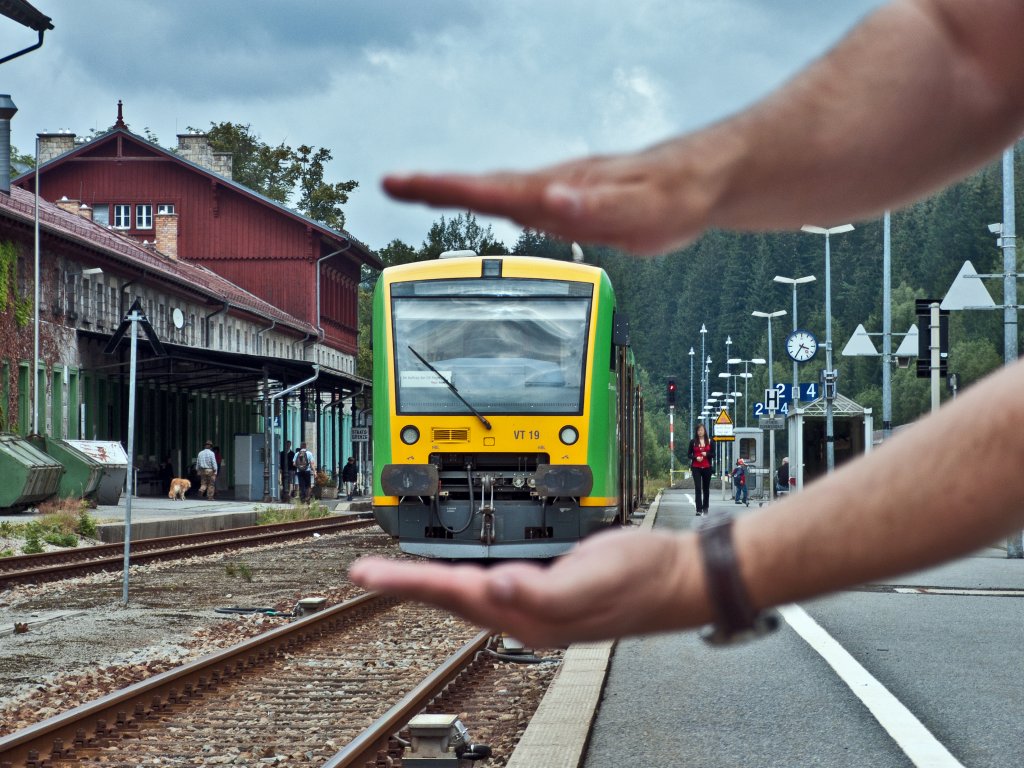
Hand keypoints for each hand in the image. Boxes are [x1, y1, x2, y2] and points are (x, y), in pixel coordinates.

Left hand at [348, 528, 708, 646]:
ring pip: (467, 597)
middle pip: (450, 599)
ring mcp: (536, 610)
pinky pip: (491, 588)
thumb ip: (544, 589)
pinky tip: (458, 574)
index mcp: (531, 614)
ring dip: (428, 585)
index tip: (367, 574)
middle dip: (405, 585)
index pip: (453, 594)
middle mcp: (526, 617)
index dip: (407, 581)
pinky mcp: (546, 595)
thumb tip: (495, 587)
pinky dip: (463, 578)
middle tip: (364, 573)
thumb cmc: (644, 576)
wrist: (679, 578)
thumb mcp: (597, 574)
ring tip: (394, 575)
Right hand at [382, 134, 722, 256]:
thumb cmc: (675, 196)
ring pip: (498, 191)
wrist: (701, 183)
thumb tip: (552, 201)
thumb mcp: (642, 211)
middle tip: (391, 184)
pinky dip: (489, 200)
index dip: (443, 189)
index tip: (401, 183)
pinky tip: (485, 206)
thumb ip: (598, 209)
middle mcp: (554, 187)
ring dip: (455, 191)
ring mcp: (560, 192)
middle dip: (433, 187)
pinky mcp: (571, 201)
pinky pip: (520, 201)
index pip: (491, 189)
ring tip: (417, 191)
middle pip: (483, 186)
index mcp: (560, 189)